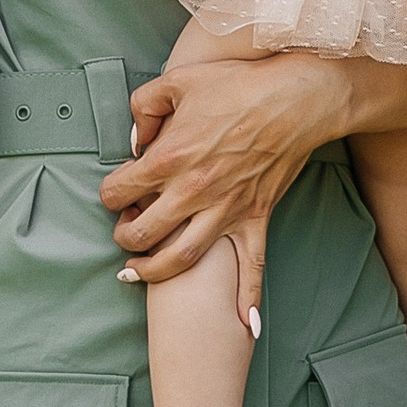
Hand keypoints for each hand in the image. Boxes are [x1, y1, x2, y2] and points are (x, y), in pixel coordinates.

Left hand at [101, 46, 349, 298]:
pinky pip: (252, 268)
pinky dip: (248, 300)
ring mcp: (226, 210)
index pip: (118, 191)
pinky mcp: (255, 218)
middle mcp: (193, 191)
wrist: (296, 97)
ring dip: (152, 273)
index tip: (117, 189)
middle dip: (124, 236)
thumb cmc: (239, 85)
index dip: (109, 192)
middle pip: (141, 233)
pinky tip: (243, 327)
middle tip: (124, 230)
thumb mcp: (179, 79)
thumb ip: (144, 105)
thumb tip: (134, 137)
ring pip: (180, 260)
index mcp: (170, 156)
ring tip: (137, 274)